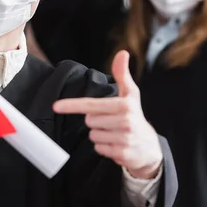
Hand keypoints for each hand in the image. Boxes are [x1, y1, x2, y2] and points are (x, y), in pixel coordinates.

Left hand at [53, 51, 162, 178]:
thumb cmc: (135, 115)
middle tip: (111, 120)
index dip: (72, 105)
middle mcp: (125, 121)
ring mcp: (124, 138)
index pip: (91, 104)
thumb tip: (122, 52)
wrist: (150, 147)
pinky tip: (115, 143)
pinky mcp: (122, 154)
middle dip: (96, 120)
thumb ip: (122, 73)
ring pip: (92, 135)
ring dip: (100, 134)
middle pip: (89, 120)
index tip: (56, 106)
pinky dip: (103, 146)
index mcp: (124, 104)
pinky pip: (98, 148)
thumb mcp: (131, 94)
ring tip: (114, 132)